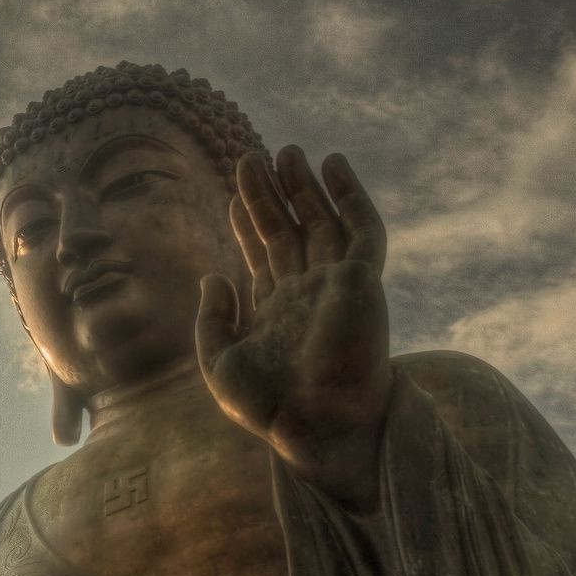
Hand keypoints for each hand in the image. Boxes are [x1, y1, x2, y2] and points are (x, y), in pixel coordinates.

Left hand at [195, 146, 391, 506]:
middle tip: (250, 157)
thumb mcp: (219, 362)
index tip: (233, 196)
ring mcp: (337, 284)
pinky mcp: (363, 279)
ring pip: (322, 222)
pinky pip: (361, 228)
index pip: (262, 255)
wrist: (314, 424)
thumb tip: (212, 275)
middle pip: (288, 231)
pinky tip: (333, 164)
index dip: (249, 223)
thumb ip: (211, 320)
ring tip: (286, 151)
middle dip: (270, 196)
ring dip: (305, 187)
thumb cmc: (267, 406)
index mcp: (276, 311)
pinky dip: (350, 195)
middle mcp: (308, 293)